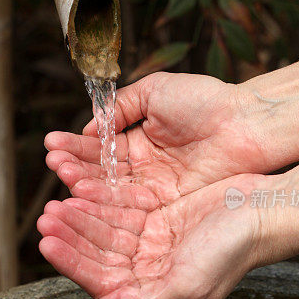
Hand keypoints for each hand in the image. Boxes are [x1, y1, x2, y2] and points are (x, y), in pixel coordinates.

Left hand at [38, 173, 263, 298]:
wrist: (262, 211)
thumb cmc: (232, 252)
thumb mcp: (190, 285)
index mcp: (153, 297)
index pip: (102, 283)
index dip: (72, 264)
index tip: (47, 244)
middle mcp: (149, 274)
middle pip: (98, 256)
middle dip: (70, 238)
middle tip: (45, 217)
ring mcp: (152, 245)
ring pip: (105, 233)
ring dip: (81, 218)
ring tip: (56, 202)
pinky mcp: (158, 219)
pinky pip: (120, 211)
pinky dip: (100, 202)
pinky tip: (81, 190)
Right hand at [44, 72, 263, 203]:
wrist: (247, 124)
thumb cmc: (208, 101)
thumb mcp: (156, 92)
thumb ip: (121, 106)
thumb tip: (91, 127)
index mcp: (140, 141)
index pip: (101, 148)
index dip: (76, 146)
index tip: (52, 144)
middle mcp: (144, 168)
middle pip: (101, 171)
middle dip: (74, 165)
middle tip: (52, 161)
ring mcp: (155, 189)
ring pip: (111, 190)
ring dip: (83, 183)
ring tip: (61, 174)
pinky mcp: (167, 206)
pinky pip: (131, 205)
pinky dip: (106, 200)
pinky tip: (84, 192)